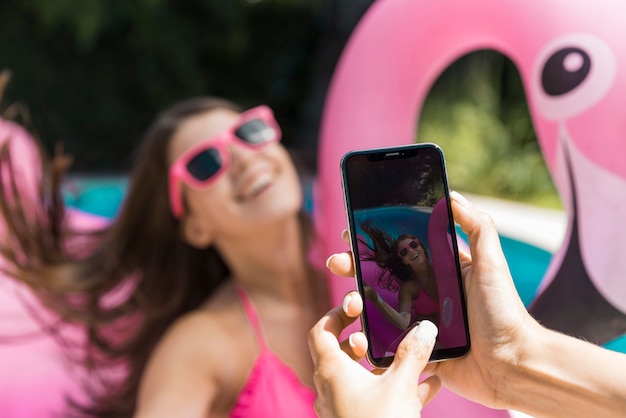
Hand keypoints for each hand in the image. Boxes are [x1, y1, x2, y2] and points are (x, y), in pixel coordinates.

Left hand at [308, 292, 440, 417]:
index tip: (358, 306)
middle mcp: (330, 388)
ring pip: (358, 378)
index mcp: (332, 371)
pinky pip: (372, 399)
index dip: (336, 314)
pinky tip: (428, 387)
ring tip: (410, 359)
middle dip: (362, 342)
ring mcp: (342, 408)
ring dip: (382, 366)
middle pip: (337, 353)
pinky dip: (393, 389)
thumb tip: (426, 327)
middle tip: (380, 337)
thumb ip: (413, 354)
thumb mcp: (400, 387)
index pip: (322, 331)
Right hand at [326, 192, 539, 408]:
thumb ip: (477, 227)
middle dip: (355, 267)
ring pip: (377, 310)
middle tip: (337, 262)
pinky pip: (386, 344)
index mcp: (439, 272)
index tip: (352, 232)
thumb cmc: (503, 312)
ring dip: (356, 302)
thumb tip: (452, 195)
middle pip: (382, 277)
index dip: (376, 242)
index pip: (401, 251)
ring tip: (348, 301)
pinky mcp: (416, 350)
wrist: (512, 364)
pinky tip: (355, 335)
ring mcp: (419, 323)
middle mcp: (426, 294)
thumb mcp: (491, 264)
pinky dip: (367, 340)